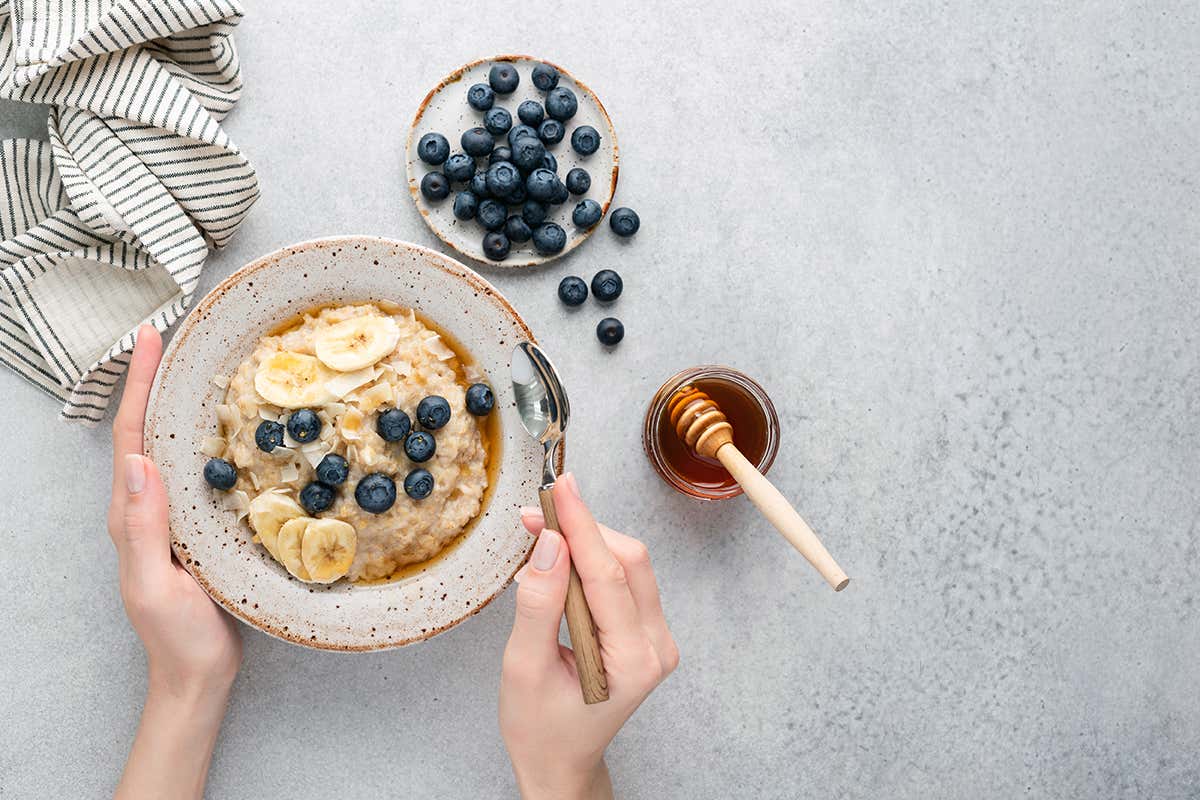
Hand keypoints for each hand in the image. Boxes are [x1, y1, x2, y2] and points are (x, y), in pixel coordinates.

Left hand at [109, 324, 240, 799]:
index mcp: (133, 515)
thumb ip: (144, 529)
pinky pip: (198, 471)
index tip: (149, 338)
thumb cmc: (179, 637)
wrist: (197, 676)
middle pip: (145, 430)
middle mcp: (148, 507)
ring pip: (171, 447)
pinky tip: (229, 426)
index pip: (131, 437)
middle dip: (153, 380)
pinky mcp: (199, 527)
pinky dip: (206, 437)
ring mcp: (173, 516)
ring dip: (178, 401)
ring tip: (197, 364)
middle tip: (172, 335)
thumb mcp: (157, 585)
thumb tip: (138, 462)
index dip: (138, 385)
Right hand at [500, 473, 678, 799]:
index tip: (560, 487)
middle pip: (627, 561)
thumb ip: (539, 604)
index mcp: (632, 662)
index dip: (582, 524)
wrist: (560, 761)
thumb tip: (551, 543)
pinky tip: (560, 561)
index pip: (608, 575)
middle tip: (535, 514)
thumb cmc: (539, 727)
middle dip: (581, 529)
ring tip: (540, 534)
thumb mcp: (523, 668)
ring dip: (586, 541)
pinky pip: (625, 580)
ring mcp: (658, 640)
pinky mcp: (648, 632)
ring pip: (629, 565)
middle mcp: (657, 647)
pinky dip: (592, 561)